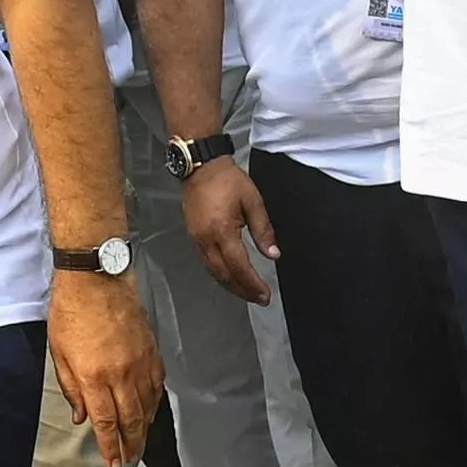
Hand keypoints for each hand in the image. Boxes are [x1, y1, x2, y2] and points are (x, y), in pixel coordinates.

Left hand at [50, 270, 163, 466]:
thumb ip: (71, 389)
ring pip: (148, 405)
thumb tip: (82, 417)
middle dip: (131, 444)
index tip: (113, 463)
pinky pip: (157, 385)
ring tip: (139, 441)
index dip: (111, 447)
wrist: (96, 278)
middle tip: (130, 459)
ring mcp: (140, 363)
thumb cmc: (70, 313)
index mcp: (94, 377)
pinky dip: (155, 403)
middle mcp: (121, 375)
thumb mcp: (59, 354)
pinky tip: (151, 411)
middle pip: (131, 420)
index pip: (106, 422)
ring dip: (144, 427)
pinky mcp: (151, 351)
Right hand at [181, 157, 277, 303]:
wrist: (201, 166)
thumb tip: (273, 254)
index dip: (253, 284)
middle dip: (243, 291)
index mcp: (222, 231)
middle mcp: (206, 240)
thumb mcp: (253, 201)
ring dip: (231, 286)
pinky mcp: (193, 237)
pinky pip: (207, 263)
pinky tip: (230, 277)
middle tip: (259, 300)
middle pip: (225, 275)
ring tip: (247, 293)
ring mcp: (197, 240)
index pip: (240, 267)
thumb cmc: (227, 180)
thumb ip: (263, 230)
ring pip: (214, 272)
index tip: (266, 295)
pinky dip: (220, 275)